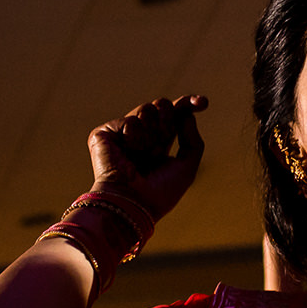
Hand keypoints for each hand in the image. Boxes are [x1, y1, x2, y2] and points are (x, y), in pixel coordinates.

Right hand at [87, 95, 207, 219]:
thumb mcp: (187, 167)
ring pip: (147, 108)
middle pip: (162, 105)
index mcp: (159, 142)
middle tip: (161, 145)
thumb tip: (187, 114)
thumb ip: (192, 140)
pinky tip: (127, 155)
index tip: (203, 103)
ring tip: (143, 155)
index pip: (175, 114)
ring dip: (152, 134)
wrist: (133, 204)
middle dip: (168, 122)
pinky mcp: (104, 134)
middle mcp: (141, 135)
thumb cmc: (159, 193)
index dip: (188, 104)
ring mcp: (122, 134)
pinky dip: (134, 139)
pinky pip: (129, 121)